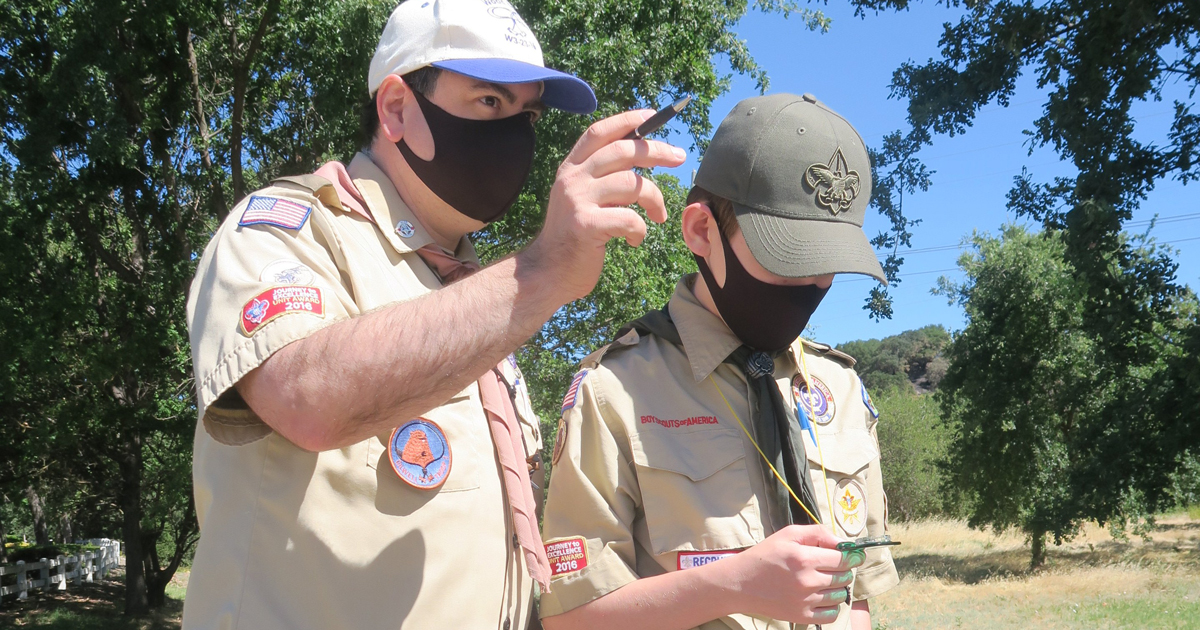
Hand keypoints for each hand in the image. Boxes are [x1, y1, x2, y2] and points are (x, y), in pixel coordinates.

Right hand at [522, 110, 686, 301]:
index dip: (627, 120)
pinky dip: (640, 229)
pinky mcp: (585, 225)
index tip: (652, 116)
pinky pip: (628, 218)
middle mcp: (572, 179)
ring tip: (659, 215)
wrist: (547, 272)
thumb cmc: (574, 236)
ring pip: (631, 184)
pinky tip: (634, 240)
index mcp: (571, 168)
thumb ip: (602, 177)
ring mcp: (577, 200)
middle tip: (679, 158)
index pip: (600, 132)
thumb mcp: (582, 197)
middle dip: (656, 151)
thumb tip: (641, 155)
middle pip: (622, 150)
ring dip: (654, 199)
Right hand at [716, 525, 862, 624]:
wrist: (740, 583)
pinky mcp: (801, 616)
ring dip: (837, 588)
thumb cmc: (765, 555)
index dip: (852, 557)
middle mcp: (806, 581)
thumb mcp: (788, 534)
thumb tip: (844, 543)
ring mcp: (804, 601)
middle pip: (844, 577)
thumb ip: (818, 533)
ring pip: (840, 596)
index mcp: (804, 558)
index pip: (844, 559)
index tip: (853, 556)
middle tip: (830, 567)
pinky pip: (832, 615)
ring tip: (822, 581)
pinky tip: (820, 597)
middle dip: (842, 570)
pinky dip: (831, 606)